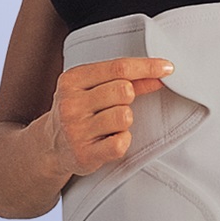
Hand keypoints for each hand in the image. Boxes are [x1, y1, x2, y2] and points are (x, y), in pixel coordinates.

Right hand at [46, 57, 173, 176]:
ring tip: (108, 125)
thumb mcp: (93, 88)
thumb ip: (127, 80)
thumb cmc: (78, 112)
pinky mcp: (84, 154)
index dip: (147, 66)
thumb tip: (161, 73)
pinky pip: (121, 142)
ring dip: (124, 121)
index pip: (118, 67)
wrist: (51, 146)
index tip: (167, 68)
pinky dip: (122, 140)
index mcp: (72, 80)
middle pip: (124, 90)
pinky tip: (108, 140)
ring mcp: (76, 130)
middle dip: (128, 97)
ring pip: (124, 116)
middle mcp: (70, 103)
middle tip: (114, 106)